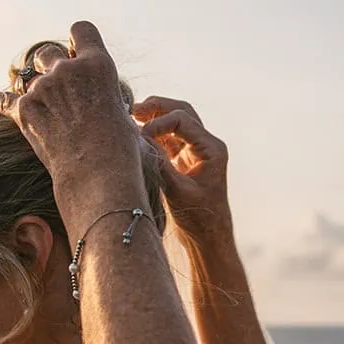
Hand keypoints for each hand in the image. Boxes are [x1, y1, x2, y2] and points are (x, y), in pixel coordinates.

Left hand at [1, 21, 146, 206]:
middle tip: (57, 88)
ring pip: (29, 78)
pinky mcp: (24, 109)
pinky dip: (5, 103)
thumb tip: (93, 95)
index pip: (81, 29)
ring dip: (35, 90)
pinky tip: (0, 103)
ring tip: (43, 110)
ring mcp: (43, 88)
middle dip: (50, 66)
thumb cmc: (119, 149)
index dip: (77, 40)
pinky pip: (6, 99)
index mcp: (98, 64)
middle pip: (47, 52)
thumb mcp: (121, 110)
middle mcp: (68, 69)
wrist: (97, 174)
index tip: (75, 53)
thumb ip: (101, 91)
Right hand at [132, 95, 231, 239]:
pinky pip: (170, 136)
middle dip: (157, 108)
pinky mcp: (185, 158)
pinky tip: (137, 134)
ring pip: (176, 121)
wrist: (207, 235)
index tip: (139, 136)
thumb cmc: (198, 218)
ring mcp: (197, 150)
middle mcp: (207, 145)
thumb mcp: (177, 192)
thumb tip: (141, 140)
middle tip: (132, 110)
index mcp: (212, 149)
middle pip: (182, 112)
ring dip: (155, 117)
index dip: (158, 123)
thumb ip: (160, 165)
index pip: (183, 121)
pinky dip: (154, 132)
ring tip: (132, 117)